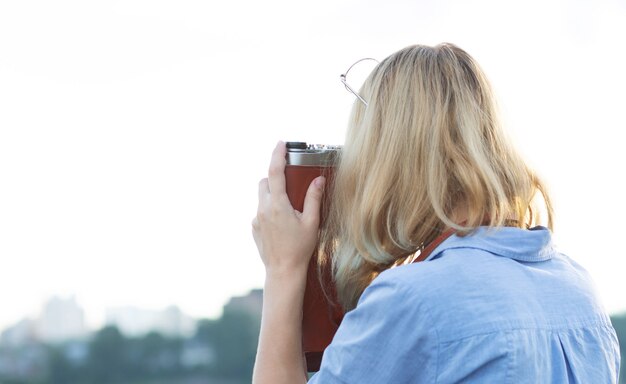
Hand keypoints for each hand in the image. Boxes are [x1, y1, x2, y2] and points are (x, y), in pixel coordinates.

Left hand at [252, 141, 324, 277]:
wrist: (283, 271)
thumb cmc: (300, 249)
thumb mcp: (312, 222)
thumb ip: (314, 198)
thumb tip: (319, 180)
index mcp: (278, 205)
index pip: (274, 172)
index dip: (277, 155)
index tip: (281, 143)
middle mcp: (263, 209)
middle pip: (264, 182)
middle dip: (274, 178)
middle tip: (290, 185)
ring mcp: (256, 219)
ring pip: (261, 196)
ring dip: (272, 195)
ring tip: (288, 208)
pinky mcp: (254, 227)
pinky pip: (260, 211)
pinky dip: (269, 210)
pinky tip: (281, 224)